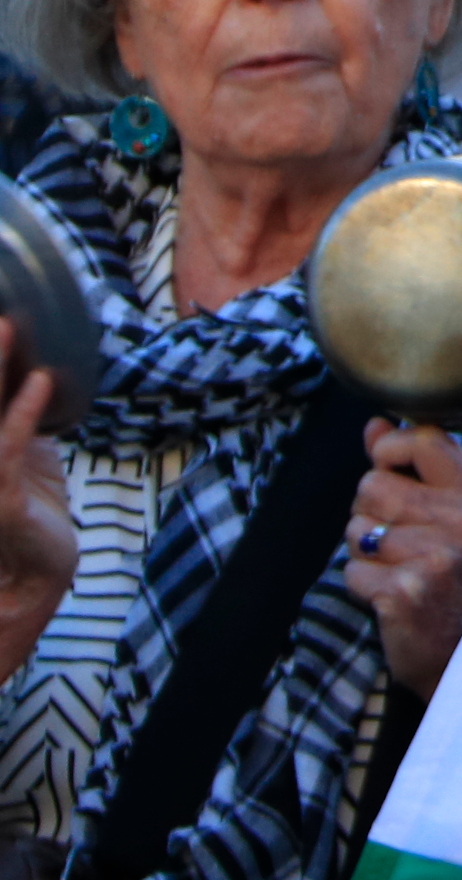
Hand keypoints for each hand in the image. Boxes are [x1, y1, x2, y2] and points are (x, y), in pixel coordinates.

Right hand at [0, 324, 70, 668]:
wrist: (33, 569)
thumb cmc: (23, 501)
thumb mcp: (15, 441)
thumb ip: (10, 401)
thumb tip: (24, 346)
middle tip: (0, 310)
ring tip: (9, 325)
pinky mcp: (0, 499)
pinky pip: (8, 449)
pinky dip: (24, 413)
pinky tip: (40, 382)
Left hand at [345, 420, 461, 693]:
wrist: (460, 651)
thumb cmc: (446, 575)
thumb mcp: (443, 514)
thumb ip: (409, 466)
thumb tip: (376, 424)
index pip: (425, 440)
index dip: (391, 451)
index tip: (393, 472)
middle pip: (372, 484)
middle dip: (369, 513)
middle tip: (401, 543)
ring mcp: (438, 558)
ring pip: (356, 528)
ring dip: (363, 551)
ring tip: (397, 569)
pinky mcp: (407, 592)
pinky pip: (351, 570)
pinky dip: (360, 585)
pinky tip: (390, 596)